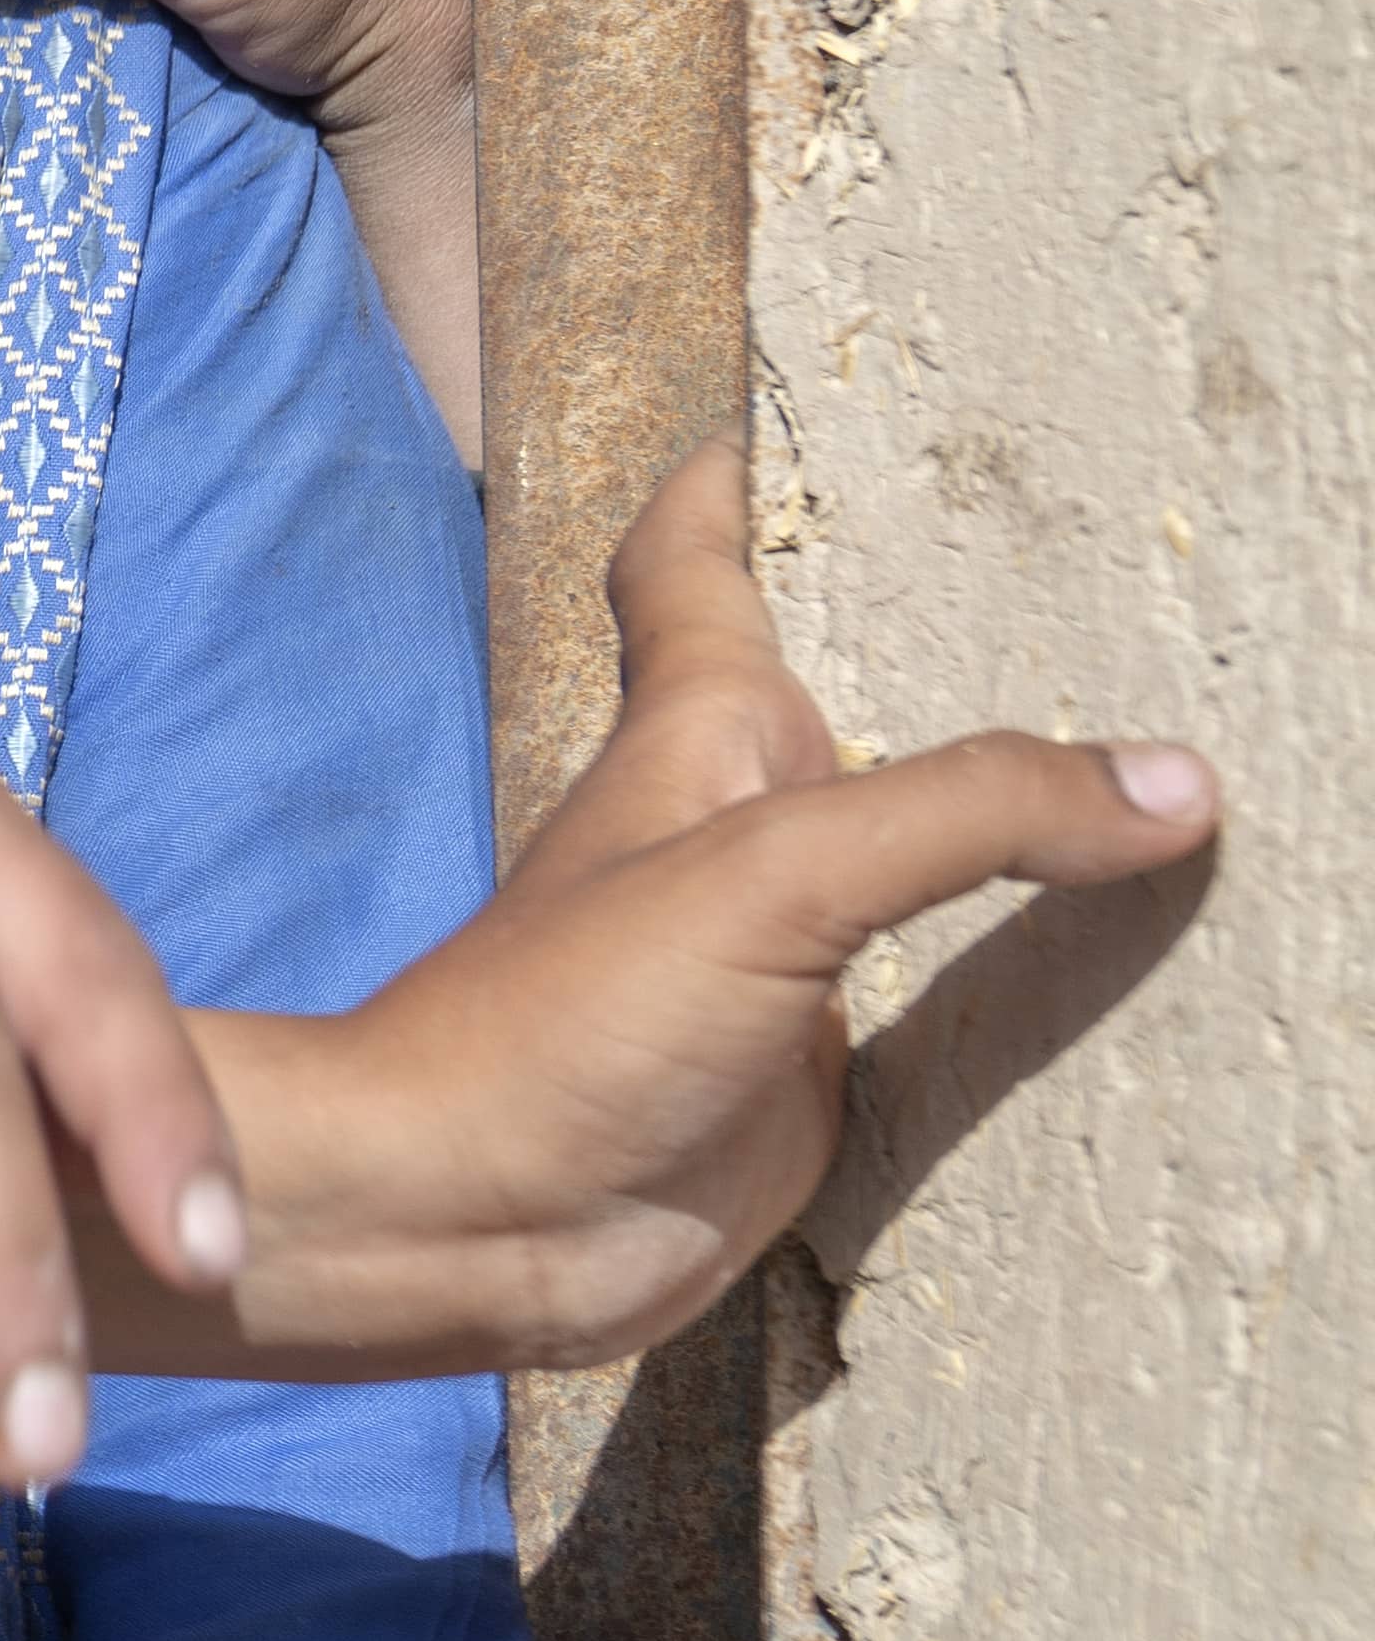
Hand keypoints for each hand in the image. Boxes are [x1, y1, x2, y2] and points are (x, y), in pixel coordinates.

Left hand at [209, 452, 1218, 1370]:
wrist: (464, 1220)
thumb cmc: (559, 1023)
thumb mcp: (773, 876)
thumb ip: (971, 813)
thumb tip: (1175, 781)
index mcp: (696, 741)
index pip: (694, 573)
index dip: (722, 488)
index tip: (767, 420)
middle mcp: (730, 834)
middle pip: (827, 701)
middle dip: (919, 641)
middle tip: (1056, 584)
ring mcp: (765, 958)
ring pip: (896, 855)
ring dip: (985, 813)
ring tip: (1136, 760)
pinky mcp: (797, 1074)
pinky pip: (930, 1000)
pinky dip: (1009, 970)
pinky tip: (1105, 962)